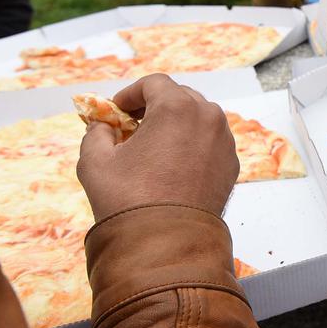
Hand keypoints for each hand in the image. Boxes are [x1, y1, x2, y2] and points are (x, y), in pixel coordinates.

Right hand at [77, 75, 239, 221]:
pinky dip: (192, 144)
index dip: (131, 94)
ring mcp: (224, 141)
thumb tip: (102, 125)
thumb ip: (96, 132)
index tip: (117, 111)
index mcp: (177, 107)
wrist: (164, 244)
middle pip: (179, 96)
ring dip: (175, 124)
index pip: (154, 83)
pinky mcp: (231, 164)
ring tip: (152, 147)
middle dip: (154, 107)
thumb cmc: (128, 200)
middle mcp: (208, 117)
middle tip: (131, 126)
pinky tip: (172, 165)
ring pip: (198, 118)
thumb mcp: (95, 161)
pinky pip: (210, 142)